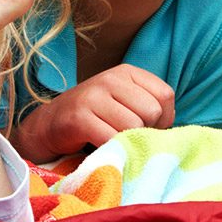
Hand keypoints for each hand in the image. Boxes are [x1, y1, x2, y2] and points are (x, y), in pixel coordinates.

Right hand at [10, 63, 175, 161]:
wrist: (49, 125)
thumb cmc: (95, 117)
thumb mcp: (124, 102)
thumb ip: (149, 107)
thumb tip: (172, 128)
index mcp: (127, 72)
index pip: (165, 95)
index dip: (163, 118)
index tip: (147, 127)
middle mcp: (110, 78)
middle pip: (151, 111)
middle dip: (145, 130)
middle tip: (129, 136)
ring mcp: (93, 96)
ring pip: (133, 126)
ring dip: (127, 141)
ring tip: (114, 140)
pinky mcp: (79, 118)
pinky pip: (111, 138)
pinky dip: (112, 149)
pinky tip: (102, 147)